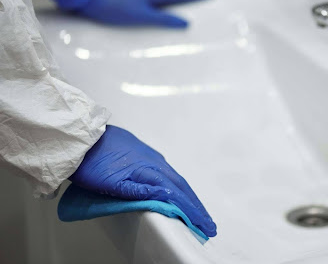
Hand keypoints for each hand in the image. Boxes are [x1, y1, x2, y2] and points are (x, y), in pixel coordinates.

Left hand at [70, 125, 215, 236]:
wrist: (82, 138)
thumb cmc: (92, 162)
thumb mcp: (113, 183)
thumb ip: (140, 191)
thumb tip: (167, 198)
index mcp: (149, 171)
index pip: (176, 195)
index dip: (192, 212)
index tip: (205, 226)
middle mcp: (155, 162)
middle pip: (182, 187)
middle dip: (197, 206)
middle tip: (209, 224)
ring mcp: (151, 157)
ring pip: (176, 180)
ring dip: (189, 197)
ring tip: (197, 211)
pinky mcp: (145, 155)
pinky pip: (168, 173)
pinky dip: (178, 186)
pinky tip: (177, 191)